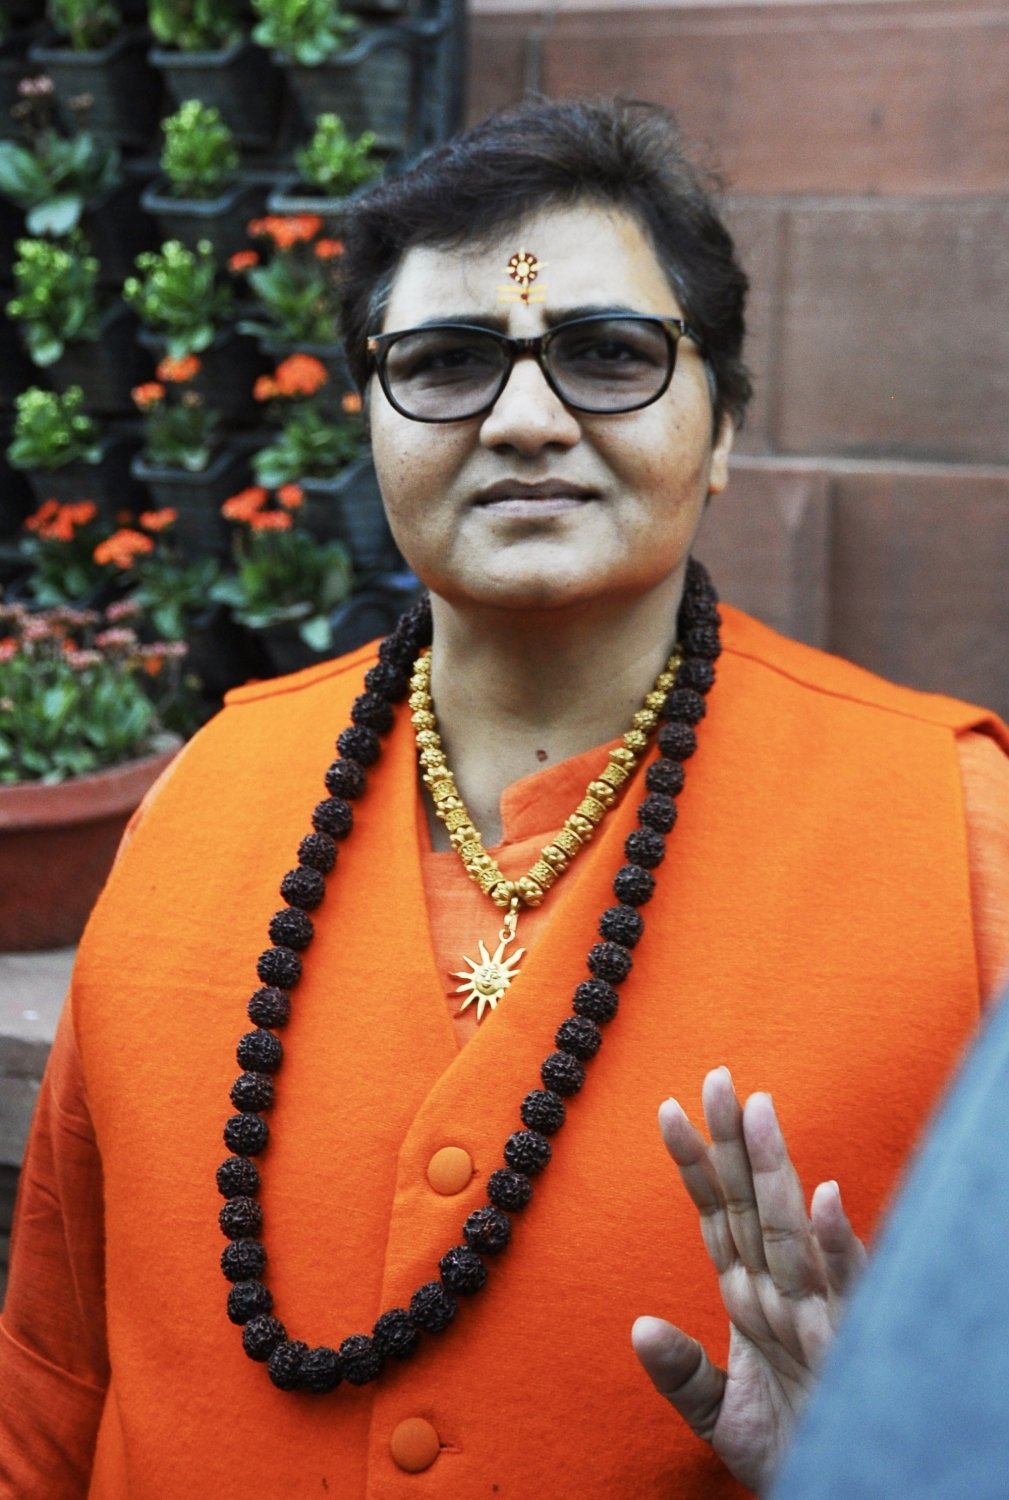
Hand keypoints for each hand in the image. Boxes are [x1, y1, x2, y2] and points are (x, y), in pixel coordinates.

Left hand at [631, 1066, 865, 1493]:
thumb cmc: (788, 1445)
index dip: (693, 1164)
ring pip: (789, 1228)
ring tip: (759, 1113)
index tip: (666, 1109)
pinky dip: (838, 1242)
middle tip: (717, 1077)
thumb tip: (639, 1328)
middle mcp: (780, 1290)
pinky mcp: (848, 1341)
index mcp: (748, 1296)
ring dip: (775, 1170)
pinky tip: (826, 1197)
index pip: (716, 1216)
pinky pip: (845, 1285)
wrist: (835, 1488)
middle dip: (733, 1142)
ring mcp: (815, 1309)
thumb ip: (682, 1373)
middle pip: (750, 1203)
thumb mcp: (719, 1416)